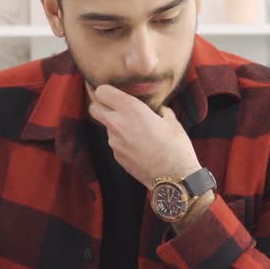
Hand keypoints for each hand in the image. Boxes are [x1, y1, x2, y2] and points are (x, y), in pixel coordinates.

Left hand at [87, 84, 201, 187]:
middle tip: (115, 108)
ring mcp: (114, 141)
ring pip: (106, 127)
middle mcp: (118, 123)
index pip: (102, 92)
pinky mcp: (116, 156)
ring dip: (116, 126)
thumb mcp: (172, 122)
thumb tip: (159, 109)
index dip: (106, 91)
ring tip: (137, 132)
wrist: (174, 177)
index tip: (113, 93)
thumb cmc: (176, 147)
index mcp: (131, 109)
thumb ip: (161, 111)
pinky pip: (115, 142)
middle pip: (93, 108)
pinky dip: (123, 141)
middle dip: (100, 106)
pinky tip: (138, 146)